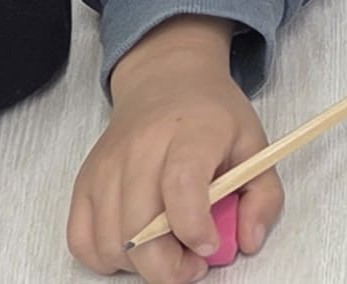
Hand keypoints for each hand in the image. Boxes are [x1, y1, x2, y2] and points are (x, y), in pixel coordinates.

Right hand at [68, 20, 281, 283]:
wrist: (165, 81)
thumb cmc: (213, 118)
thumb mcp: (255, 145)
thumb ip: (264, 197)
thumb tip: (248, 241)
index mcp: (192, 132)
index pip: (181, 184)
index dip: (194, 227)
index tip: (209, 247)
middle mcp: (141, 148)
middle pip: (138, 227)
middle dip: (169, 266)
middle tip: (194, 265)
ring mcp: (106, 167)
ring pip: (110, 243)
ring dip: (141, 265)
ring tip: (168, 250)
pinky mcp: (84, 182)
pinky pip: (82, 241)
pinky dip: (106, 259)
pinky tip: (135, 249)